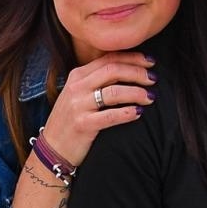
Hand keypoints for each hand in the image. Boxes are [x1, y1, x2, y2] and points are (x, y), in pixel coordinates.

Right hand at [38, 51, 157, 165]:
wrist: (52, 149)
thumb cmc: (71, 121)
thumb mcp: (78, 94)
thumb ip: (97, 80)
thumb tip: (129, 69)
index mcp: (77, 75)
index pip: (109, 59)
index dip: (133, 58)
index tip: (150, 62)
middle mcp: (77, 87)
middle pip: (113, 70)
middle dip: (138, 73)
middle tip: (153, 79)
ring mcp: (78, 106)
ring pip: (115, 91)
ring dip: (137, 92)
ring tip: (150, 97)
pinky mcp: (83, 124)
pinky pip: (111, 115)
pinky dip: (128, 112)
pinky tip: (138, 113)